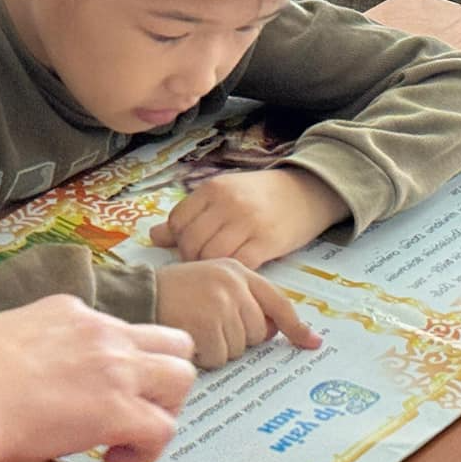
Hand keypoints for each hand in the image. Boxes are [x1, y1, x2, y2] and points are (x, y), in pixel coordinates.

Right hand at [0, 295, 195, 461]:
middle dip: (162, 378)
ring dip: (164, 408)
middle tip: (133, 409)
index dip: (115, 364)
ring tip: (130, 435)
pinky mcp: (119, 409)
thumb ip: (31, 345)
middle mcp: (102, 331)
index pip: (120, 329)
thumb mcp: (1, 337)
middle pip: (173, 343)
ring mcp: (115, 367)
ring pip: (183, 377)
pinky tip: (115, 460)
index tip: (92, 392)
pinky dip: (148, 450)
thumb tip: (28, 371)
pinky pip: (163, 429)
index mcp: (70, 310)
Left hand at [149, 168, 347, 269]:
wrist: (306, 192)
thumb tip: (154, 237)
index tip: (192, 246)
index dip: (179, 240)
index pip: (178, 222)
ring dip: (212, 269)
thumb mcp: (223, 194)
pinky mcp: (267, 241)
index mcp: (213, 189)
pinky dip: (234, 273)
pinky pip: (239, 265)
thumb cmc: (260, 196)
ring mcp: (248, 222)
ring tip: (220, 268)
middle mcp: (227, 203)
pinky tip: (239, 272)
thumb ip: (191, 215)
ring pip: (212, 256)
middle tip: (205, 262)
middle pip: (191, 242)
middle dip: (192, 258)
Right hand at [156, 258, 323, 369]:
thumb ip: (242, 299)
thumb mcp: (213, 282)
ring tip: (195, 326)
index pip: (278, 302)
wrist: (138, 294)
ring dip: (218, 348)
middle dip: (237, 338)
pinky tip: (189, 336)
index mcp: (239, 271)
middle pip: (258, 332)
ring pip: (239, 348)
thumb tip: (272, 330)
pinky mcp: (206, 323)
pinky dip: (204, 356)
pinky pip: (220, 357)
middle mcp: (234, 284)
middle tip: (209, 324)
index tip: (312, 343)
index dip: (296, 326)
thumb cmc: (175, 292)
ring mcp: (221, 303)